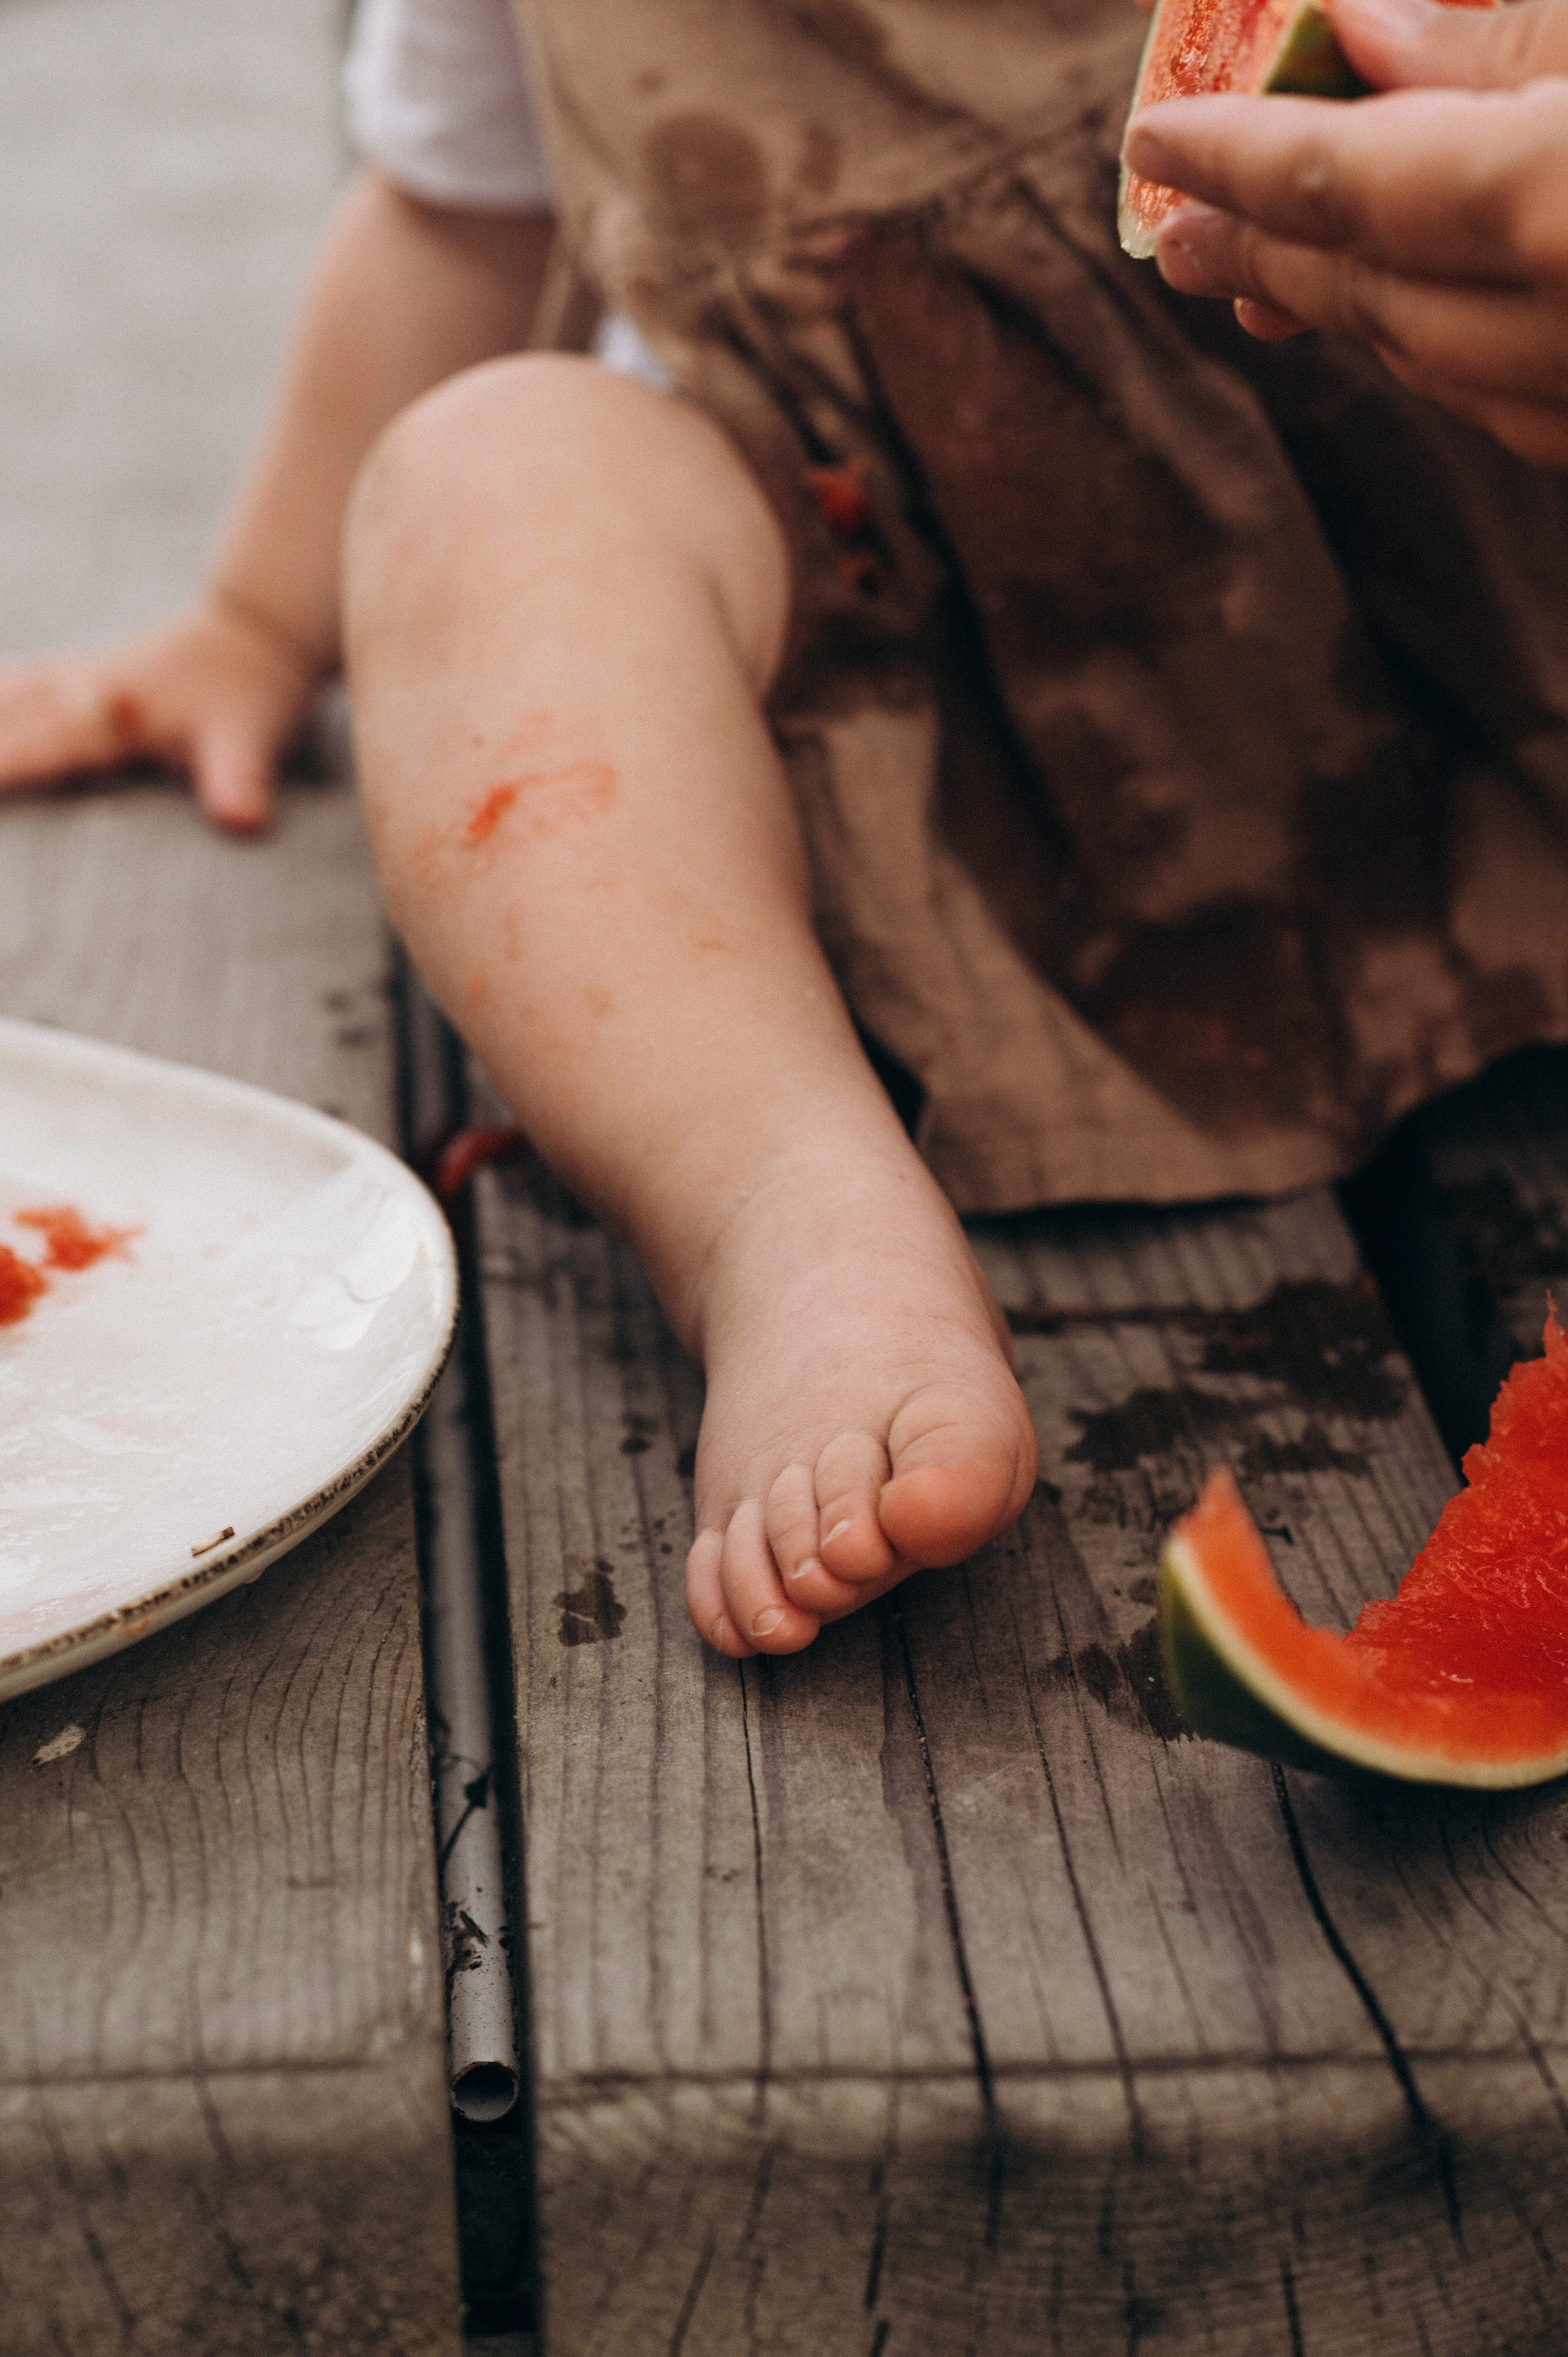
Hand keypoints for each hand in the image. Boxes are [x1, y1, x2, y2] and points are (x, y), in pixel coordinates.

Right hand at [0, 593, 323, 831]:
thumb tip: (242, 819)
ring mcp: (63, 677)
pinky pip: (5, 685)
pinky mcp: (63, 675)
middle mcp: (75, 688)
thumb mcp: (250, 738)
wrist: (252, 634)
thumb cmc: (249, 695)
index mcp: (110, 710)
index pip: (37, 746)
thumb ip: (240, 780)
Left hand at [1124, 0, 1567, 464]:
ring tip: (1260, 287)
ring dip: (1343, 313)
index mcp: (1555, 210)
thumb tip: (1358, 29)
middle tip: (1181, 241)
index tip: (1153, 143)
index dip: (1235, 159)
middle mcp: (1565, 338)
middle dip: (1264, 257)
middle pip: (1373, 296)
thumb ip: (1500, 46)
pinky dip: (1444, 353)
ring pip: (1440, 367)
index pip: (1345, 183)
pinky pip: (1514, 406)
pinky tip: (1410, 321)